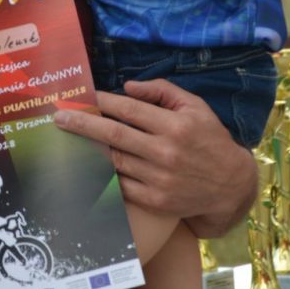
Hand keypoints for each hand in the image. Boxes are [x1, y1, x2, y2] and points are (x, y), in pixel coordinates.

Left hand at [54, 77, 256, 235]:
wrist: (230, 186)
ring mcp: (159, 180)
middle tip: (59, 117)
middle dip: (82, 124)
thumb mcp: (195, 107)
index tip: (84, 97)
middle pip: (113, 135)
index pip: (130, 109)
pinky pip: (122, 185)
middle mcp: (166, 152)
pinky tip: (89, 164)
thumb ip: (162, 91)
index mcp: (175, 126)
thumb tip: (127, 86)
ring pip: (114, 161)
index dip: (103, 102)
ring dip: (88, 149)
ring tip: (68, 139)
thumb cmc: (210, 139)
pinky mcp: (155, 201)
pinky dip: (104, 173)